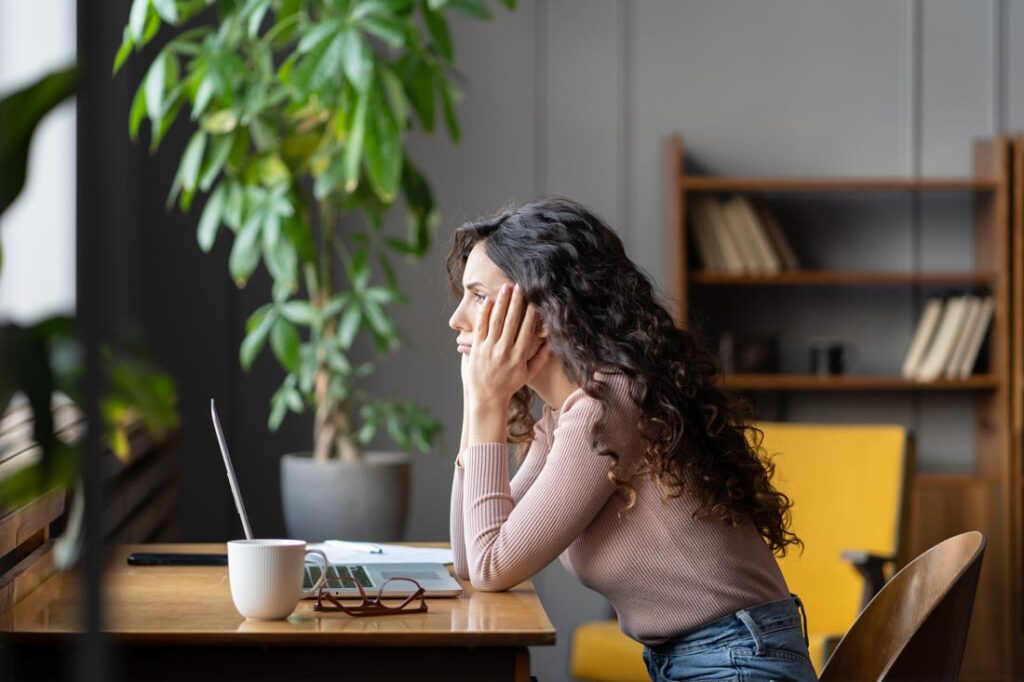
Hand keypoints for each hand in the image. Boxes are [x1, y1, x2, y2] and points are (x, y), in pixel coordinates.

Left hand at [463, 282, 550, 404]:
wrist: (487, 397)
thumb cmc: (509, 385)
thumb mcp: (528, 374)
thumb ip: (541, 358)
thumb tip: (552, 342)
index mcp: (518, 356)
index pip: (526, 330)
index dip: (531, 313)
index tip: (534, 300)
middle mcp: (504, 351)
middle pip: (511, 322)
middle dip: (516, 302)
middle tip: (520, 286)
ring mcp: (489, 350)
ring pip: (496, 322)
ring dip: (501, 303)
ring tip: (505, 288)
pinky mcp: (476, 349)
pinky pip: (480, 328)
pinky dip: (484, 314)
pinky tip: (487, 301)